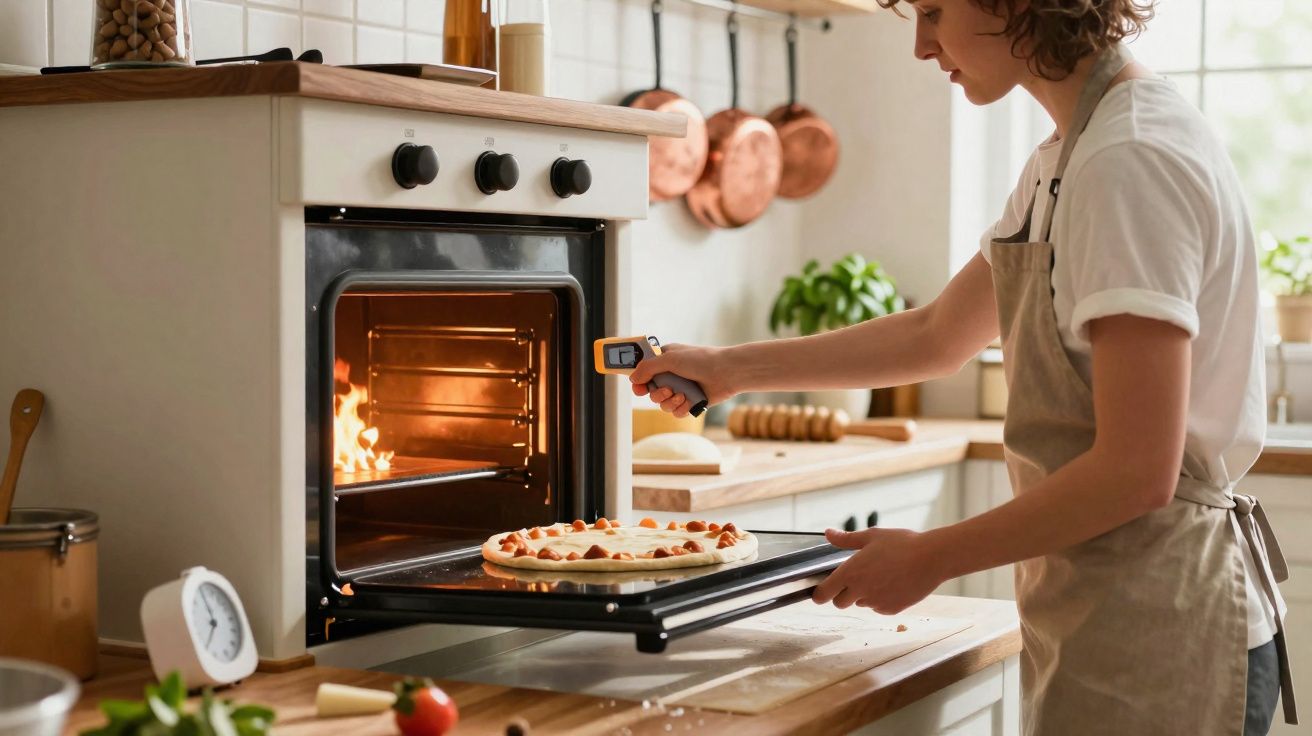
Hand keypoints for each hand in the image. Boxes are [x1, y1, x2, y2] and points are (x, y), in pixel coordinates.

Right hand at [628, 343, 736, 417]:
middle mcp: (671, 375)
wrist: (727, 373)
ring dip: (670, 402)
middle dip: (657, 394)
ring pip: (662, 404)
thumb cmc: (701, 360)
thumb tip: (633, 378)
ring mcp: (680, 389)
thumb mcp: (670, 358)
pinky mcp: (690, 402)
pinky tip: (690, 400)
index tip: (638, 387)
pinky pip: (676, 412)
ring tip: (682, 395)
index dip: (638, 381)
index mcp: (664, 360)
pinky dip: (681, 408)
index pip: (643, 372)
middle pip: (651, 392)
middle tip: (667, 389)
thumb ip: (648, 368)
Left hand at [812, 527, 946, 613]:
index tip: (821, 590)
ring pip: (860, 604)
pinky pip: (878, 608)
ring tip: (879, 575)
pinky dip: (880, 599)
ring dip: (863, 595)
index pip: (824, 594)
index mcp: (850, 573)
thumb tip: (828, 533)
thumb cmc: (902, 544)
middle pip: (839, 603)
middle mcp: (860, 591)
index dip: (819, 593)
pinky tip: (892, 583)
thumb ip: (846, 539)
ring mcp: (876, 602)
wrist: (932, 558)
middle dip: (842, 594)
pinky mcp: (892, 610)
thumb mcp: (872, 536)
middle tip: (854, 579)